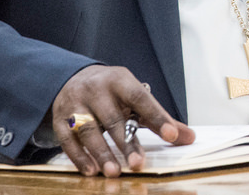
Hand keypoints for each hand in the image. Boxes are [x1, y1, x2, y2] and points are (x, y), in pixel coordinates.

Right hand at [49, 65, 192, 176]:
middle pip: (112, 118)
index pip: (140, 98)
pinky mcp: (60, 120)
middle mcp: (96, 90)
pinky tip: (92, 171)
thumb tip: (188, 137)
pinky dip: (79, 157)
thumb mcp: (135, 97)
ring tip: (113, 172)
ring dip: (101, 152)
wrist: (72, 78)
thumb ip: (160, 118)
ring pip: (88, 130)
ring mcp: (75, 104)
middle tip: (137, 164)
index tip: (172, 135)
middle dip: (125, 142)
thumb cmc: (111, 92)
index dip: (156, 117)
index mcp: (120, 80)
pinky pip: (67, 140)